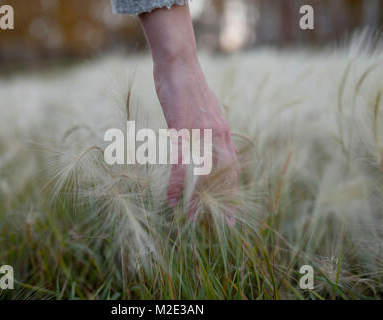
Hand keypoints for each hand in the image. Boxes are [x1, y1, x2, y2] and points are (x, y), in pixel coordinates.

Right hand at [154, 57, 238, 224]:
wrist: (179, 64)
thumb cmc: (187, 85)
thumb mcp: (202, 109)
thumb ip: (208, 126)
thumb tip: (206, 137)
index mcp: (223, 131)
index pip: (233, 166)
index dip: (233, 189)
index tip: (233, 208)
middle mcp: (218, 135)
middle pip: (226, 175)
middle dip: (226, 202)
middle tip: (225, 225)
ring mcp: (202, 134)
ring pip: (206, 174)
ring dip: (199, 200)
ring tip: (193, 220)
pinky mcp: (183, 131)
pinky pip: (183, 165)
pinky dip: (178, 185)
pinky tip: (172, 199)